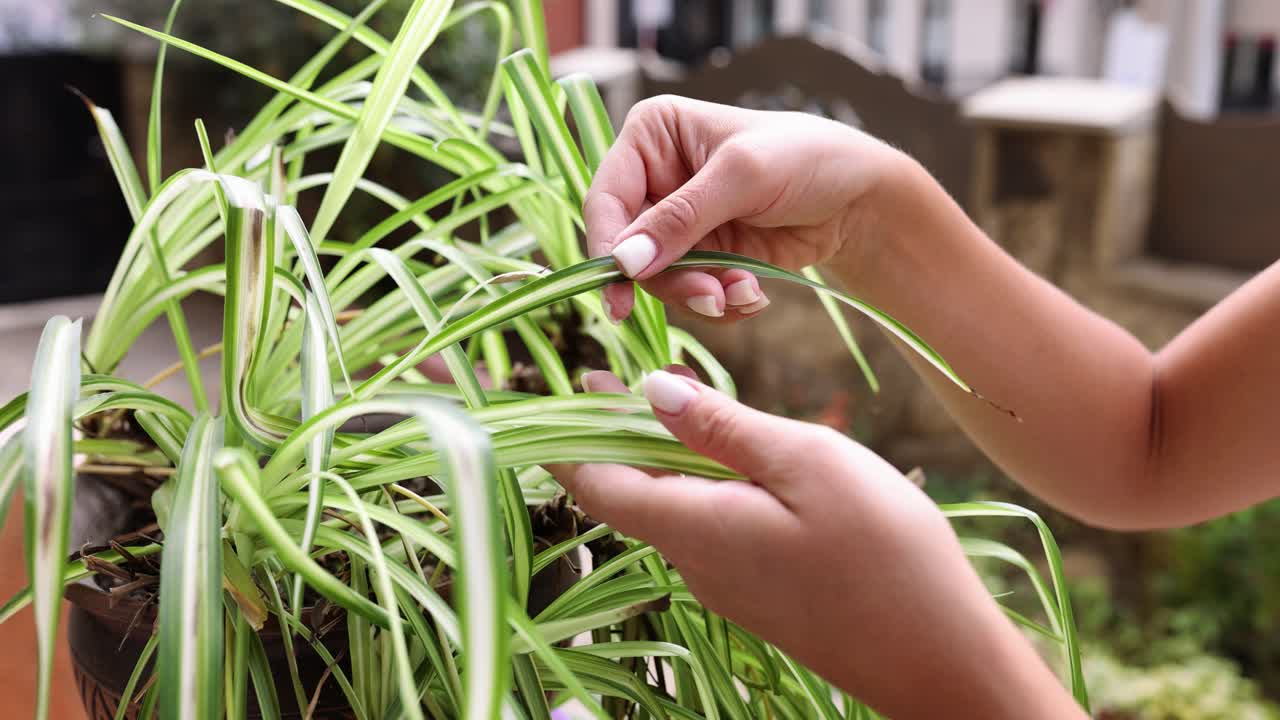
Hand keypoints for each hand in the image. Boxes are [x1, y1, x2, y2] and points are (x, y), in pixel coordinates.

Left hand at [553, 370, 1082, 718]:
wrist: (939, 657)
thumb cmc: (882, 550)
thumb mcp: (805, 462)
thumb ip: (722, 427)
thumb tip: (649, 391)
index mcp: (692, 525)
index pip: (595, 483)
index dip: (568, 437)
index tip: (552, 393)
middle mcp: (695, 562)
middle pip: (632, 493)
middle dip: (619, 436)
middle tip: (617, 378)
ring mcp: (729, 585)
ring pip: (675, 509)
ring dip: (667, 458)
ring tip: (681, 403)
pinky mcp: (762, 596)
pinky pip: (712, 529)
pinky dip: (706, 487)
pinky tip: (739, 461)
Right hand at [585, 95, 901, 321]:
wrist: (860, 197)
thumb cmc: (805, 158)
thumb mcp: (741, 177)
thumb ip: (680, 219)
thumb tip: (624, 262)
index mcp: (652, 136)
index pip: (606, 197)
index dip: (608, 245)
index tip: (622, 288)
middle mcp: (656, 178)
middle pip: (628, 248)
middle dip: (669, 279)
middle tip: (708, 297)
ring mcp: (679, 222)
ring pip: (658, 279)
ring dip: (700, 294)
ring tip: (742, 294)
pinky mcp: (704, 255)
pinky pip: (690, 293)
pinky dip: (720, 302)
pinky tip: (753, 293)